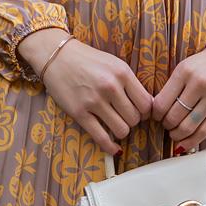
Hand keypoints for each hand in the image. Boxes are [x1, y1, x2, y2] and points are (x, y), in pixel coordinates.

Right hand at [18, 27, 152, 155]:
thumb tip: (148, 106)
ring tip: (115, 124)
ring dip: (121, 131)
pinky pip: (101, 137)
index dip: (145, 112)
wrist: (57, 56)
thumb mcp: (114, 64)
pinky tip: (114, 149)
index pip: (146, 104)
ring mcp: (94, 101)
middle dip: (132, 121)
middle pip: (135, 118)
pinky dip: (110, 147)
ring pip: (122, 130)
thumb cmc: (88, 60)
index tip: (139, 113)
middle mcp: (111, 87)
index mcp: (122, 73)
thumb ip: (130, 82)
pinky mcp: (79, 113)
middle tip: (123, 116)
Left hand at [150, 30, 205, 150]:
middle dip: (167, 126)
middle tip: (167, 126)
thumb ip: (175, 85)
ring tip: (176, 134)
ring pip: (188, 126)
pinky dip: (193, 140)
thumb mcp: (189, 64)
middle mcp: (199, 83)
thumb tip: (158, 109)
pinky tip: (186, 143)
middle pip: (173, 117)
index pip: (161, 103)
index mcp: (184, 71)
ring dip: (178, 135)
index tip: (157, 117)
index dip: (156, 115)